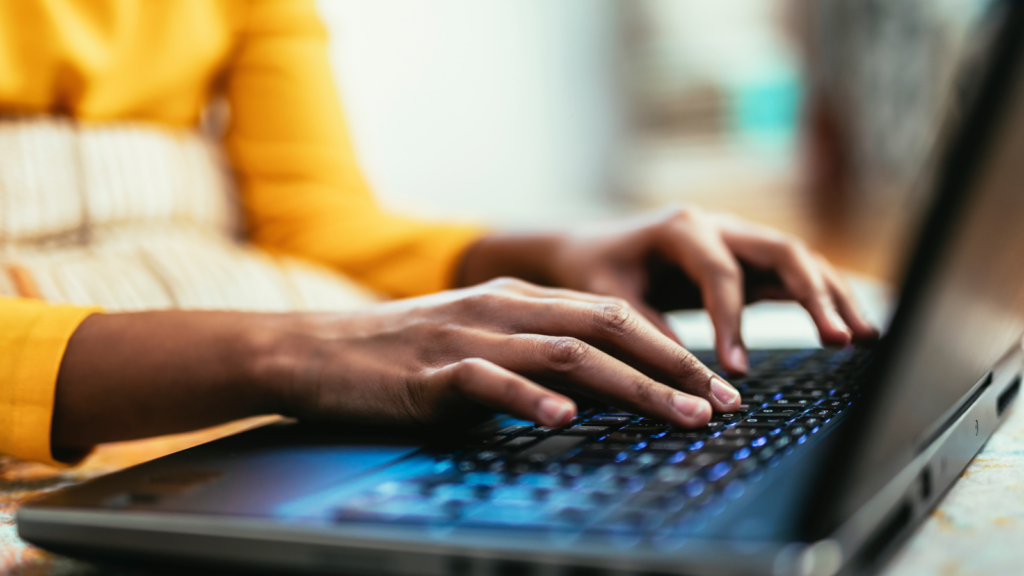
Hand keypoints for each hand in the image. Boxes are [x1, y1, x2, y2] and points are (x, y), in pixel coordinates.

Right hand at [266, 277, 740, 428]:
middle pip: (606, 327)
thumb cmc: (398, 354)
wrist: (313, 349)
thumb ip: (528, 355)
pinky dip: (533, 400)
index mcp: (517, 298)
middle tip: (720, 402)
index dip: (670, 347)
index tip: (713, 383)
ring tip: (679, 416)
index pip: (612, 314)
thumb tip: (589, 395)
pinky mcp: (433, 372)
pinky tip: (566, 421)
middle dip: (672, 365)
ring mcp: (469, 337)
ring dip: (631, 388)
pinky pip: (492, 383)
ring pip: (567, 354)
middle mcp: (503, 308)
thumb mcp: (474, 340)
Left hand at [459, 206, 877, 374]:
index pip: (721, 273)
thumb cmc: (594, 271)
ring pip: (799, 260)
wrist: (588, 249)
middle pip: (782, 251)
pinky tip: (851, 329)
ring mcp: (737, 240)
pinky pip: (792, 276)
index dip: (732, 320)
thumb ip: (644, 328)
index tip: (736, 369)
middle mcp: (718, 226)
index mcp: (682, 228)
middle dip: (814, 295)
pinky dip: (822, 299)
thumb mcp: (606, 298)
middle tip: (840, 339)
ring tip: (866, 337)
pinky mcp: (746, 262)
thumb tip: (684, 376)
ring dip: (833, 296)